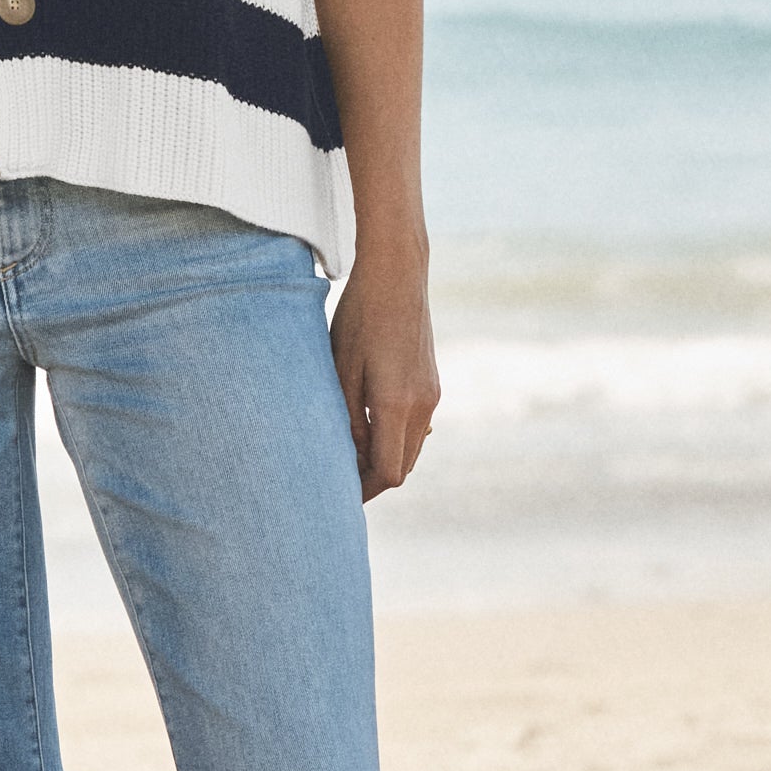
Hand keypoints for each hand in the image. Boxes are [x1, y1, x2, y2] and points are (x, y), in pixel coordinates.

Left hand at [328, 242, 440, 501]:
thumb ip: (347, 418)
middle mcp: (422, 405)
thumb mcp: (341, 369)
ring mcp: (431, 394)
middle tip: (339, 480)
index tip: (338, 496)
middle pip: (403, 466)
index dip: (363, 490)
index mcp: (397, 404)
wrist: (397, 275)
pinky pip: (417, 426)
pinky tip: (369, 426)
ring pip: (412, 447)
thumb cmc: (360, 317)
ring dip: (386, 457)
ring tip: (350, 455)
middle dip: (373, 478)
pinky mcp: (432, 382)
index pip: (387, 472)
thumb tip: (350, 458)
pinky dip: (396, 437)